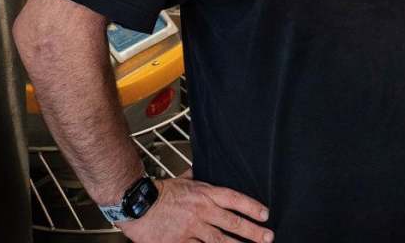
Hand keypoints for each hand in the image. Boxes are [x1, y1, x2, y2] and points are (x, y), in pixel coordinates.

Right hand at [117, 177, 272, 242]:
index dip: (252, 207)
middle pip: (233, 223)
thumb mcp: (184, 179)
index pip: (235, 199)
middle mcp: (202, 211)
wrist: (137, 204)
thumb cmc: (160, 192)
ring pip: (219, 241)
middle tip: (268, 237)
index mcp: (205, 194)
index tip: (265, 214)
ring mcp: (191, 229)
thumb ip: (197, 177)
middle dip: (253, 231)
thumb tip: (204, 168)